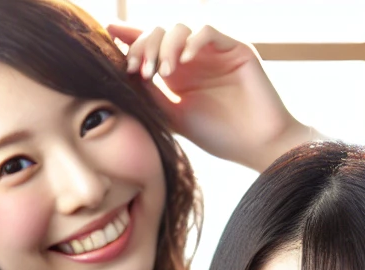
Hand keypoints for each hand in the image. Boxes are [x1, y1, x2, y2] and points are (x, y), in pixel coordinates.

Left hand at [107, 22, 319, 169]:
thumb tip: (122, 73)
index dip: (130, 36)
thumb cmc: (219, 136)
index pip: (151, 46)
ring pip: (182, 29)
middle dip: (144, 45)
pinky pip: (209, 31)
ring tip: (162, 72)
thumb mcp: (174, 116)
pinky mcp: (237, 49)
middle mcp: (196, 58)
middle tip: (138, 69)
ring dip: (166, 45)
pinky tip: (183, 63)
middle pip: (161, 33)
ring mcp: (216, 52)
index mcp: (179, 73)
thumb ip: (151, 94)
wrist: (257, 146)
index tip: (107, 32)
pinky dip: (193, 42)